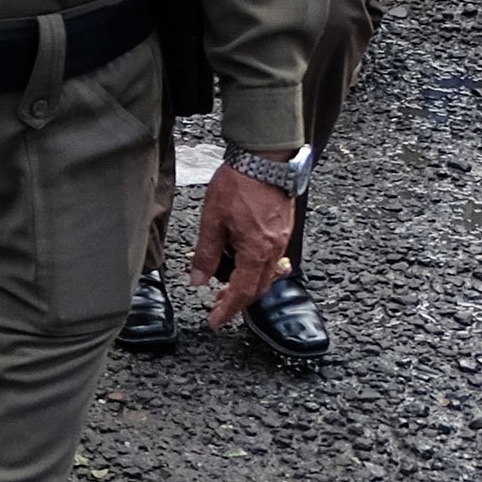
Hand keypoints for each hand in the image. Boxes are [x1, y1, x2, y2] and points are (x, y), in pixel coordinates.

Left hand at [191, 165, 295, 327]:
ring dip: (248, 286)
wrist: (264, 160)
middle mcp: (274, 251)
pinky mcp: (283, 229)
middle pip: (258, 288)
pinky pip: (273, 260)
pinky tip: (244, 263)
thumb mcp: (212, 220)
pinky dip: (257, 270)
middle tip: (218, 306)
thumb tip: (197, 280)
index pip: (242, 292)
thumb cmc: (238, 185)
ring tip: (227, 286)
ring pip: (267, 275)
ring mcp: (281, 241)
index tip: (215, 321)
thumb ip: (205, 253)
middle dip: (238, 301)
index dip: (227, 309)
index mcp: (256, 252)